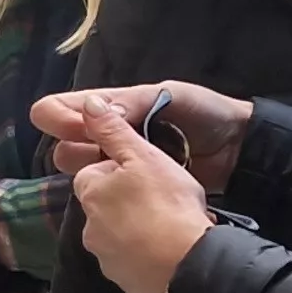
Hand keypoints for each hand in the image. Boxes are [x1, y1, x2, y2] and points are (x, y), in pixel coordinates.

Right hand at [34, 81, 248, 191]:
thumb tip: (93, 110)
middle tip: (79, 152)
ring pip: (85, 169)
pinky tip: (104, 196)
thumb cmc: (209, 115)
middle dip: (68, 145)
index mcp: (121, 107)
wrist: (241, 151)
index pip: (74, 107)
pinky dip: (100, 192)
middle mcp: (115, 137)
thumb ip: (135, 103)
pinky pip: (108, 192)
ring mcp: (125, 166)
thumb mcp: (173, 97)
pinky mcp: (137, 191)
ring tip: (92, 173)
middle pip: (72, 142)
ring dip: (82, 170)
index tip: (50, 122)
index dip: (59, 114)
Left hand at [71, 99, 220, 292]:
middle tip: (165, 198)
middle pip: (107, 206)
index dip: (121, 168)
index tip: (147, 172)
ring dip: (141, 229)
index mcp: (91, 192)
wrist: (188, 265)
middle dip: (129, 201)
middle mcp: (89, 228)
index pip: (95, 172)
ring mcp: (107, 259)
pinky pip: (135, 263)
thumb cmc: (167, 204)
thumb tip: (88, 105)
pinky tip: (172, 250)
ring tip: (173, 224)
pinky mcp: (126, 283)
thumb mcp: (144, 156)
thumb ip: (113, 131)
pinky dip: (149, 256)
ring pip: (121, 236)